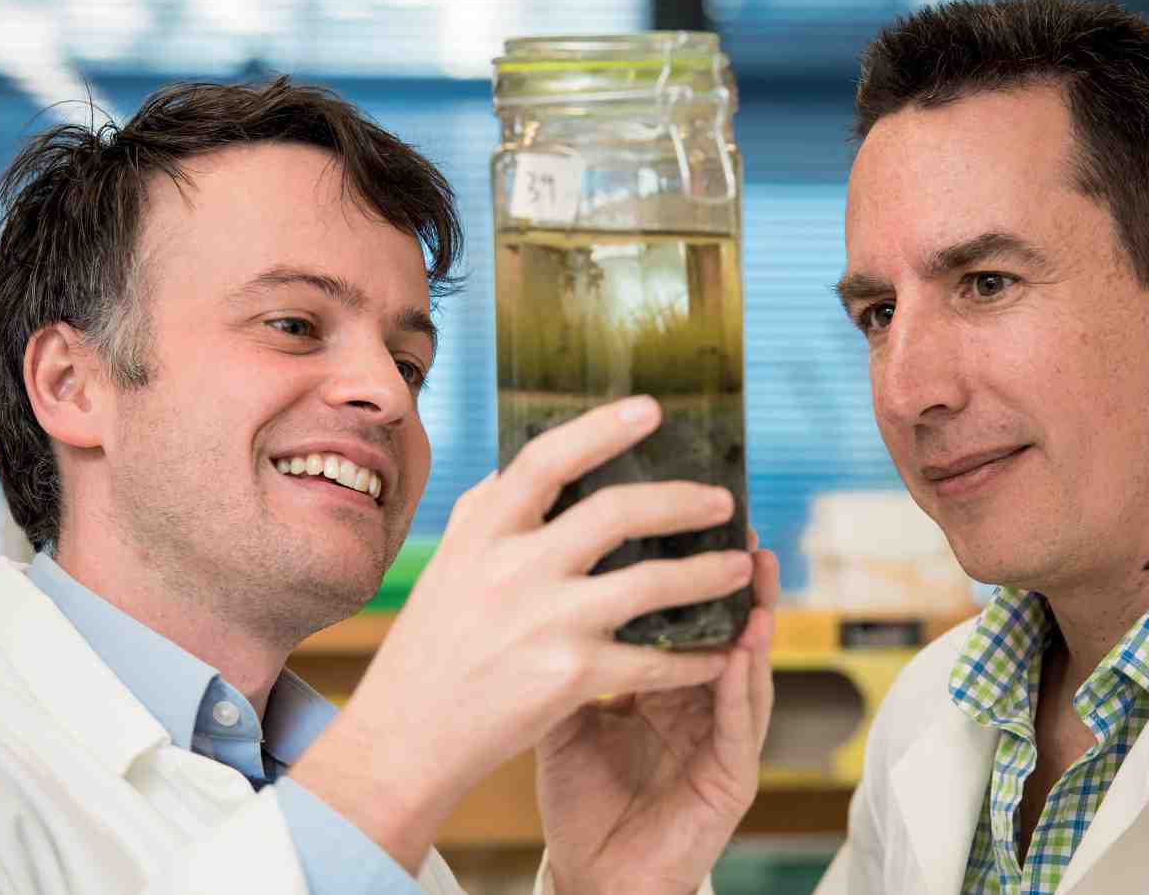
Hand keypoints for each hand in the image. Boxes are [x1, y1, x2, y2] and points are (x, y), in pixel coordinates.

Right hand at [290, 396, 752, 873]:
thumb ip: (488, 513)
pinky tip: (716, 654)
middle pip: (615, 513)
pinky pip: (652, 659)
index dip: (601, 428)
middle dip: (681, 502)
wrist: (407, 738)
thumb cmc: (432, 646)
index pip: (547, 460)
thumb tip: (528, 462)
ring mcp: (545, 623)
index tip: (652, 409)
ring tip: (741, 568)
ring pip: (650, 584)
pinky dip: (693, 658)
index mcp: (483, 534)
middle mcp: (513, 570)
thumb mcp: (448, 564)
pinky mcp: (569, 677)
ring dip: (707, 574)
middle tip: (724, 501)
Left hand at [536, 534, 778, 894]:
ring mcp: (720, 741)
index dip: (691, 574)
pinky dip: (743, 687)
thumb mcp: (565, 716)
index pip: (686, 619)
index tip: (690, 521)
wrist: (588, 877)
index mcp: (663, 686)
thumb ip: (569, 659)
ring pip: (747, 670)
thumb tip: (544, 589)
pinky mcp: (732, 779)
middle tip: (742, 529)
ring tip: (757, 575)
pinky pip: (741, 726)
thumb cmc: (580, 800)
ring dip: (754, 623)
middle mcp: (699, 706)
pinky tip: (743, 652)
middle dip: (737, 581)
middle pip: (726, 632)